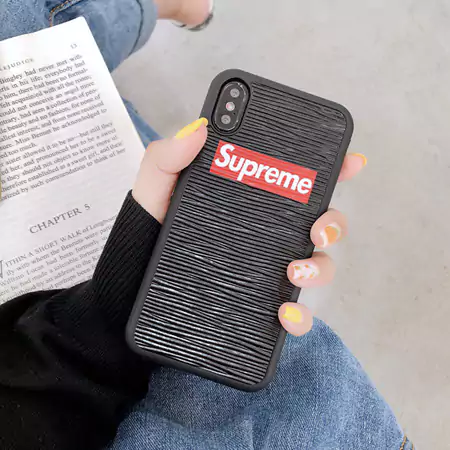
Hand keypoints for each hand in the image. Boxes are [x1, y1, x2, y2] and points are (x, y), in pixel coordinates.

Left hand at [133, 119, 365, 335]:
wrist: (132, 282)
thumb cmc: (148, 229)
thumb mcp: (154, 187)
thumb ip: (168, 157)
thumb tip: (199, 128)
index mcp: (251, 199)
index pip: (297, 181)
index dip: (331, 169)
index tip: (350, 161)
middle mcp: (267, 233)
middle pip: (319, 224)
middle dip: (334, 223)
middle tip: (318, 228)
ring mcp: (265, 269)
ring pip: (315, 266)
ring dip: (321, 268)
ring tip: (295, 272)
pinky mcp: (257, 303)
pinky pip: (290, 312)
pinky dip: (298, 317)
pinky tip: (285, 315)